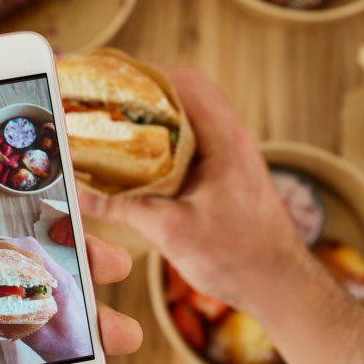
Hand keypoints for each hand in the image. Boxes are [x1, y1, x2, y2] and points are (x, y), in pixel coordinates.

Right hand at [79, 68, 310, 310]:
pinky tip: (141, 166)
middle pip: (185, 96)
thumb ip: (124, 208)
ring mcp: (232, 158)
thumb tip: (82, 195)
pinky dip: (166, 147)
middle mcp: (232, 141)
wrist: (281, 286)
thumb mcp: (172, 231)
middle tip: (107, 107)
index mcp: (225, 141)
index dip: (144, 77)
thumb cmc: (239, 258)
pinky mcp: (229, 177)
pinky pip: (194, 146)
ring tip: (117, 132)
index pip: (184, 84)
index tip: (110, 83)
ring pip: (190, 121)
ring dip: (155, 122)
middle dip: (144, 97)